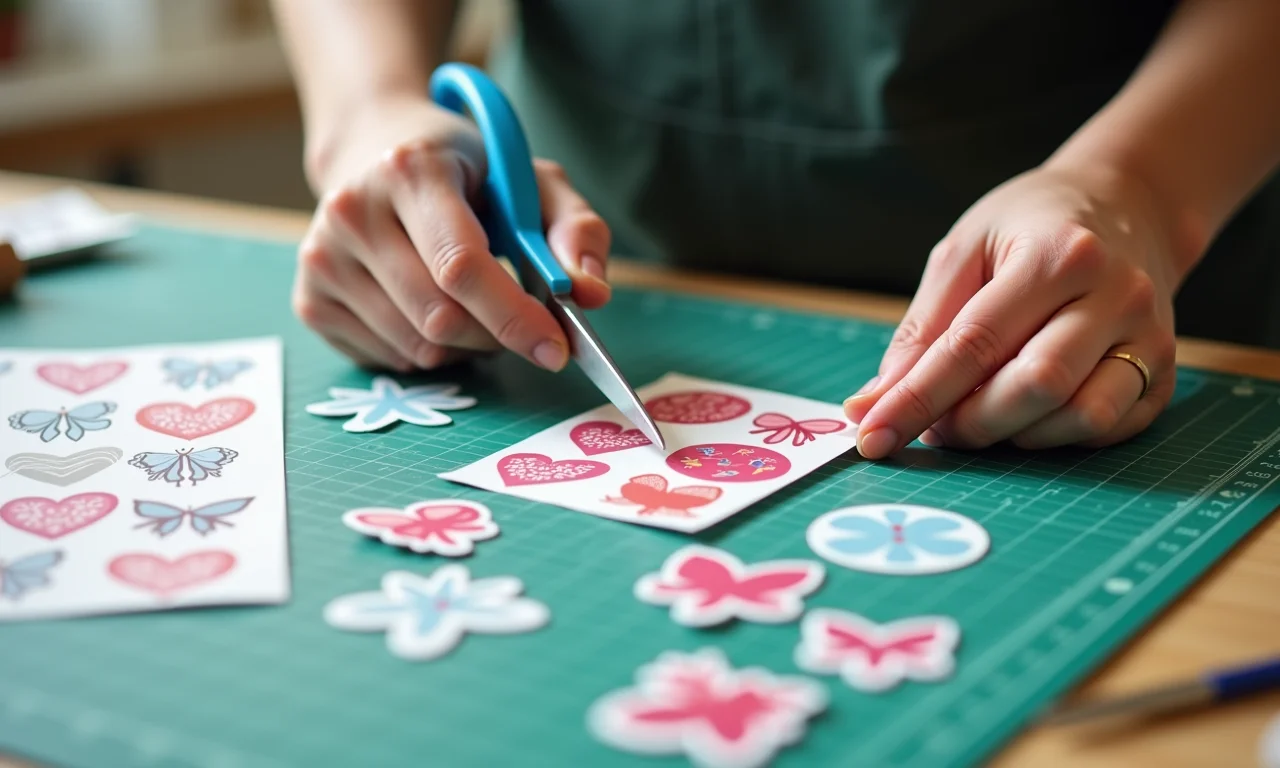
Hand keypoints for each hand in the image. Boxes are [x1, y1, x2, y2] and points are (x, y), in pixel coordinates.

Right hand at [292, 95, 610, 370]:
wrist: (374, 149)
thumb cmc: (464, 172)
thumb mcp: (529, 181)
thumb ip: (574, 230)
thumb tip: (590, 294)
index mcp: (409, 171)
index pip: (460, 266)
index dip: (514, 316)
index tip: (557, 347)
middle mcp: (352, 212)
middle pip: (440, 318)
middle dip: (497, 335)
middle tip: (522, 323)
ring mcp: (321, 260)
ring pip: (418, 347)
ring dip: (467, 346)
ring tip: (474, 306)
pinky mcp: (309, 301)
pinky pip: (391, 360)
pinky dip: (429, 352)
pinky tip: (431, 310)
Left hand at [845, 163, 1182, 457]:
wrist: (1128, 207)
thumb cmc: (1030, 229)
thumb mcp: (963, 254)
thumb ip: (919, 332)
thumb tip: (870, 406)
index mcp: (1057, 254)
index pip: (973, 344)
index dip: (916, 399)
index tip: (872, 436)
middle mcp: (1115, 295)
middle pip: (1035, 385)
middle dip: (969, 422)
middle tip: (934, 426)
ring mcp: (1149, 336)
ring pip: (1080, 416)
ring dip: (1014, 436)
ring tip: (979, 415)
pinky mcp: (1164, 371)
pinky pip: (1108, 428)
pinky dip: (1055, 437)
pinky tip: (1025, 416)